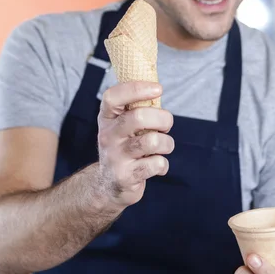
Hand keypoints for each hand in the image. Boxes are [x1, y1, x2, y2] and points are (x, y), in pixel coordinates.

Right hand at [97, 81, 173, 208]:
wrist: (108, 185)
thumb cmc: (124, 147)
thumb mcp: (122, 127)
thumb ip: (137, 110)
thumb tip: (157, 89)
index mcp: (107, 119)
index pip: (112, 97)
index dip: (136, 88)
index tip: (158, 88)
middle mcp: (108, 136)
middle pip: (139, 117)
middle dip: (163, 119)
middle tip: (166, 126)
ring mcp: (115, 157)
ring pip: (152, 141)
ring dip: (167, 143)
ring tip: (164, 147)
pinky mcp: (125, 176)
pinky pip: (156, 164)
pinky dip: (162, 165)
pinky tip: (156, 166)